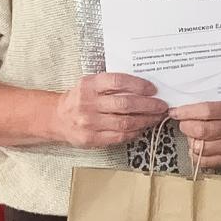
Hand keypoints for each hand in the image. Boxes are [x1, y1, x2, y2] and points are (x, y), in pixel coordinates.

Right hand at [51, 73, 165, 147]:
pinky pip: (119, 136)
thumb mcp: (91, 84)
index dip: (138, 85)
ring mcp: (89, 122)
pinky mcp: (92, 138)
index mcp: (89, 85)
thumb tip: (144, 86)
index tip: (153, 89)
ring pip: (125, 122)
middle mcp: (88, 103)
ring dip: (145, 120)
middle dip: (148, 105)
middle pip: (125, 104)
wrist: (58, 118)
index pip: (118, 81)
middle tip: (162, 105)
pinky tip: (142, 128)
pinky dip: (135, 132)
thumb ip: (112, 83)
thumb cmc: (81, 98)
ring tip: (156, 117)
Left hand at [170, 99, 220, 169]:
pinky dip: (195, 155)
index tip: (175, 112)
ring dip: (190, 140)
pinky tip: (196, 147)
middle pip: (201, 131)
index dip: (186, 112)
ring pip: (200, 147)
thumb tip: (180, 106)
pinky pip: (205, 161)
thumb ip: (206, 100)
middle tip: (184, 123)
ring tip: (193, 134)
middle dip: (186, 126)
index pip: (205, 111)